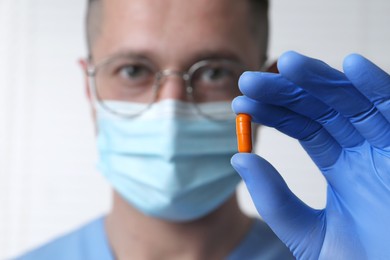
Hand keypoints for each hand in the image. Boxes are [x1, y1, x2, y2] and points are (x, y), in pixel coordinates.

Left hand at [231, 51, 389, 258]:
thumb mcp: (308, 235)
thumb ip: (274, 200)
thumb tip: (239, 159)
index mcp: (340, 164)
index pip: (302, 126)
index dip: (272, 111)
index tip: (241, 102)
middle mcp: (362, 148)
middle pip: (320, 107)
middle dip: (286, 90)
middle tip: (249, 80)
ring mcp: (386, 144)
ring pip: (351, 100)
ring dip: (320, 79)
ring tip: (287, 63)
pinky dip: (376, 85)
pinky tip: (350, 65)